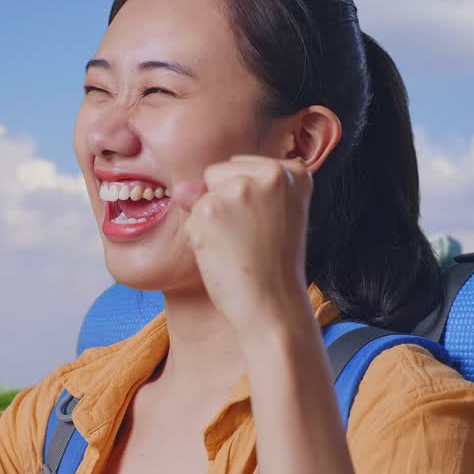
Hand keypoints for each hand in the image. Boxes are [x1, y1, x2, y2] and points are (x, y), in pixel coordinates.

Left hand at [174, 155, 313, 327]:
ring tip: (237, 248)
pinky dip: (198, 239)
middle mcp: (270, 172)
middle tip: (249, 238)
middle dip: (223, 202)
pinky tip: (222, 256)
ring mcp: (239, 188)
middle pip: (218, 173)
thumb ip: (229, 191)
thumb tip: (179, 190)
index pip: (242, 167)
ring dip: (210, 223)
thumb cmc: (272, 266)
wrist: (273, 305)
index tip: (266, 226)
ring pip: (201, 196)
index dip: (245, 201)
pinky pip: (189, 218)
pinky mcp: (210, 208)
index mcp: (293, 172)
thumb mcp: (269, 217)